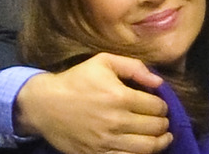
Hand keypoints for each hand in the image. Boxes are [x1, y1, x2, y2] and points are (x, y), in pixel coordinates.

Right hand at [14, 53, 172, 153]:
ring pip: (146, 147)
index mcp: (119, 96)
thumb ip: (134, 67)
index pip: (156, 107)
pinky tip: (145, 149)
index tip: (160, 106)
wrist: (44, 105)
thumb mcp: (104, 62)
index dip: (163, 106)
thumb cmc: (76, 80)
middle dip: (164, 124)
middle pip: (154, 128)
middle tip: (163, 121)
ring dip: (160, 142)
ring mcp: (106, 141)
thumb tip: (159, 82)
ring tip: (163, 138)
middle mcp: (116, 121)